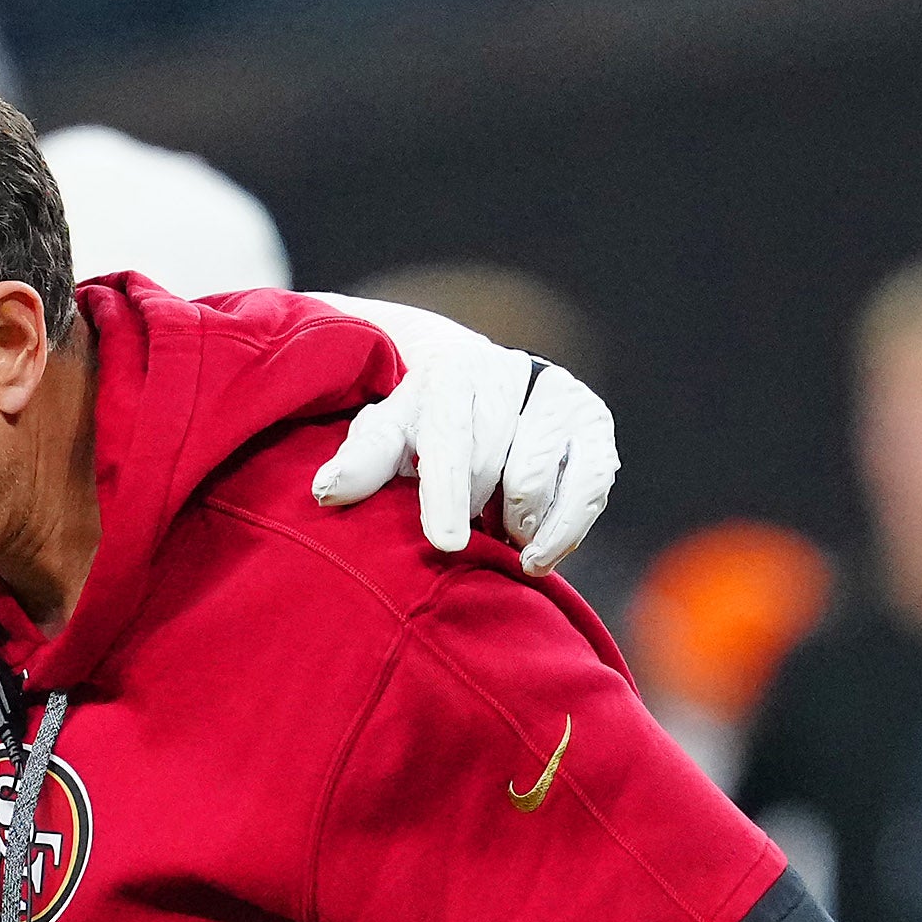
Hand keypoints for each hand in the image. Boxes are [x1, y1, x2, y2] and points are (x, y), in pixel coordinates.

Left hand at [320, 297, 620, 572]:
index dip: (447, 495)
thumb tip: (326, 491)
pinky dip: (559, 533)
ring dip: (514, 524)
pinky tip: (535, 551)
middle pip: (494, 468)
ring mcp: (560, 394)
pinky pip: (587, 492)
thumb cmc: (423, 428)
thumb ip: (363, 462)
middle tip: (465, 524)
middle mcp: (511, 371)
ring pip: (538, 484)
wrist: (481, 393)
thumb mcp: (388, 438)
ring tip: (496, 524)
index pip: (451, 440)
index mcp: (452, 371)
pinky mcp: (595, 423)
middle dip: (476, 511)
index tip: (447, 544)